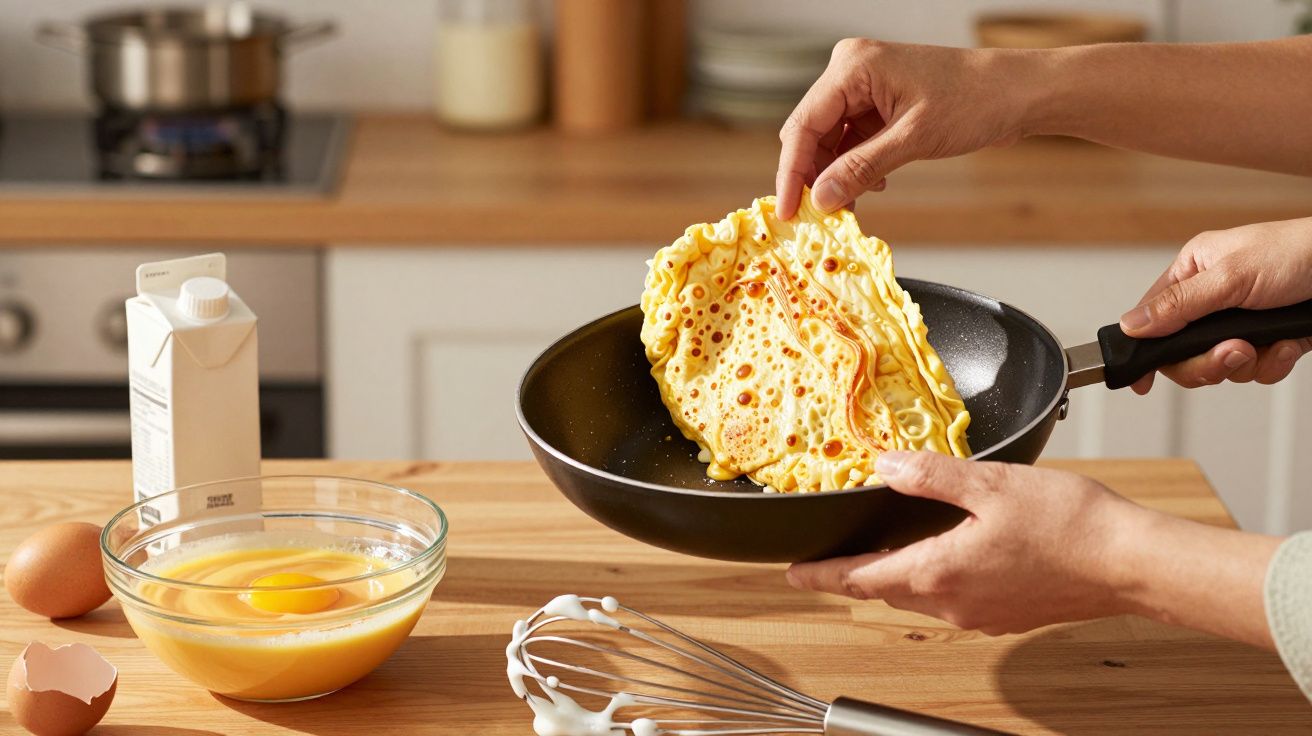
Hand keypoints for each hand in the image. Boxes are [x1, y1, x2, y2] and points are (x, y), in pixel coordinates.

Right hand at [775, 39, 1034, 218]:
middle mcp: (851, 70)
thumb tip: (821, 198)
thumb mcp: (912, 140)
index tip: (787, 212)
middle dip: (813, 175)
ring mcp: (864, 86)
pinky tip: (874, 185)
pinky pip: (850, 139)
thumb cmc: (975, 100)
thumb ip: (861, 169)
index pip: (803, 125)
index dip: (792, 173)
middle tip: (817, 216)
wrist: (1018, 92)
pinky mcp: (878, 102)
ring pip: (829, 140)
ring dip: (836, 175)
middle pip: (811, 132)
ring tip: (851, 205)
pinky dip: (855, 166)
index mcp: (853, 66)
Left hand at [786, 451, 1144, 634]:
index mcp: (940, 571)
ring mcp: (980, 614)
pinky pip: (951, 599)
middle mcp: (953, 603)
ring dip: (892, 576)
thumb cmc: (1072, 525)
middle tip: (829, 558)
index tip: (792, 572)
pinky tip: (942, 555)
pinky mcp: (1005, 614)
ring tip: (878, 553)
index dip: (820, 574)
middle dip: (852, 573)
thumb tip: (885, 466)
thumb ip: (931, 474)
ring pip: (918, 596)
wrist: (1130, 563)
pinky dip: (931, 578)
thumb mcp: (991, 483)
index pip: (858, 578)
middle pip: (883, 590)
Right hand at [1119, 217, 1311, 393]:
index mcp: (1193, 272)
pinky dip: (1274, 362)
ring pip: (1220, 366)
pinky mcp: (1269, 339)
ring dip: (1248, 362)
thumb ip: (1179, 305)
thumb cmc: (1299, 253)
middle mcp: (1212, 299)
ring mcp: (1240, 322)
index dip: (1147, 350)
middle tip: (1234, 352)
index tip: (1142, 380)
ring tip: (1267, 343)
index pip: (1153, 318)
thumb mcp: (1230, 277)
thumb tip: (1132, 325)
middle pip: (1183, 353)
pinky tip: (1288, 343)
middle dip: (1209, 361)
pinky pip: (1256, 369)